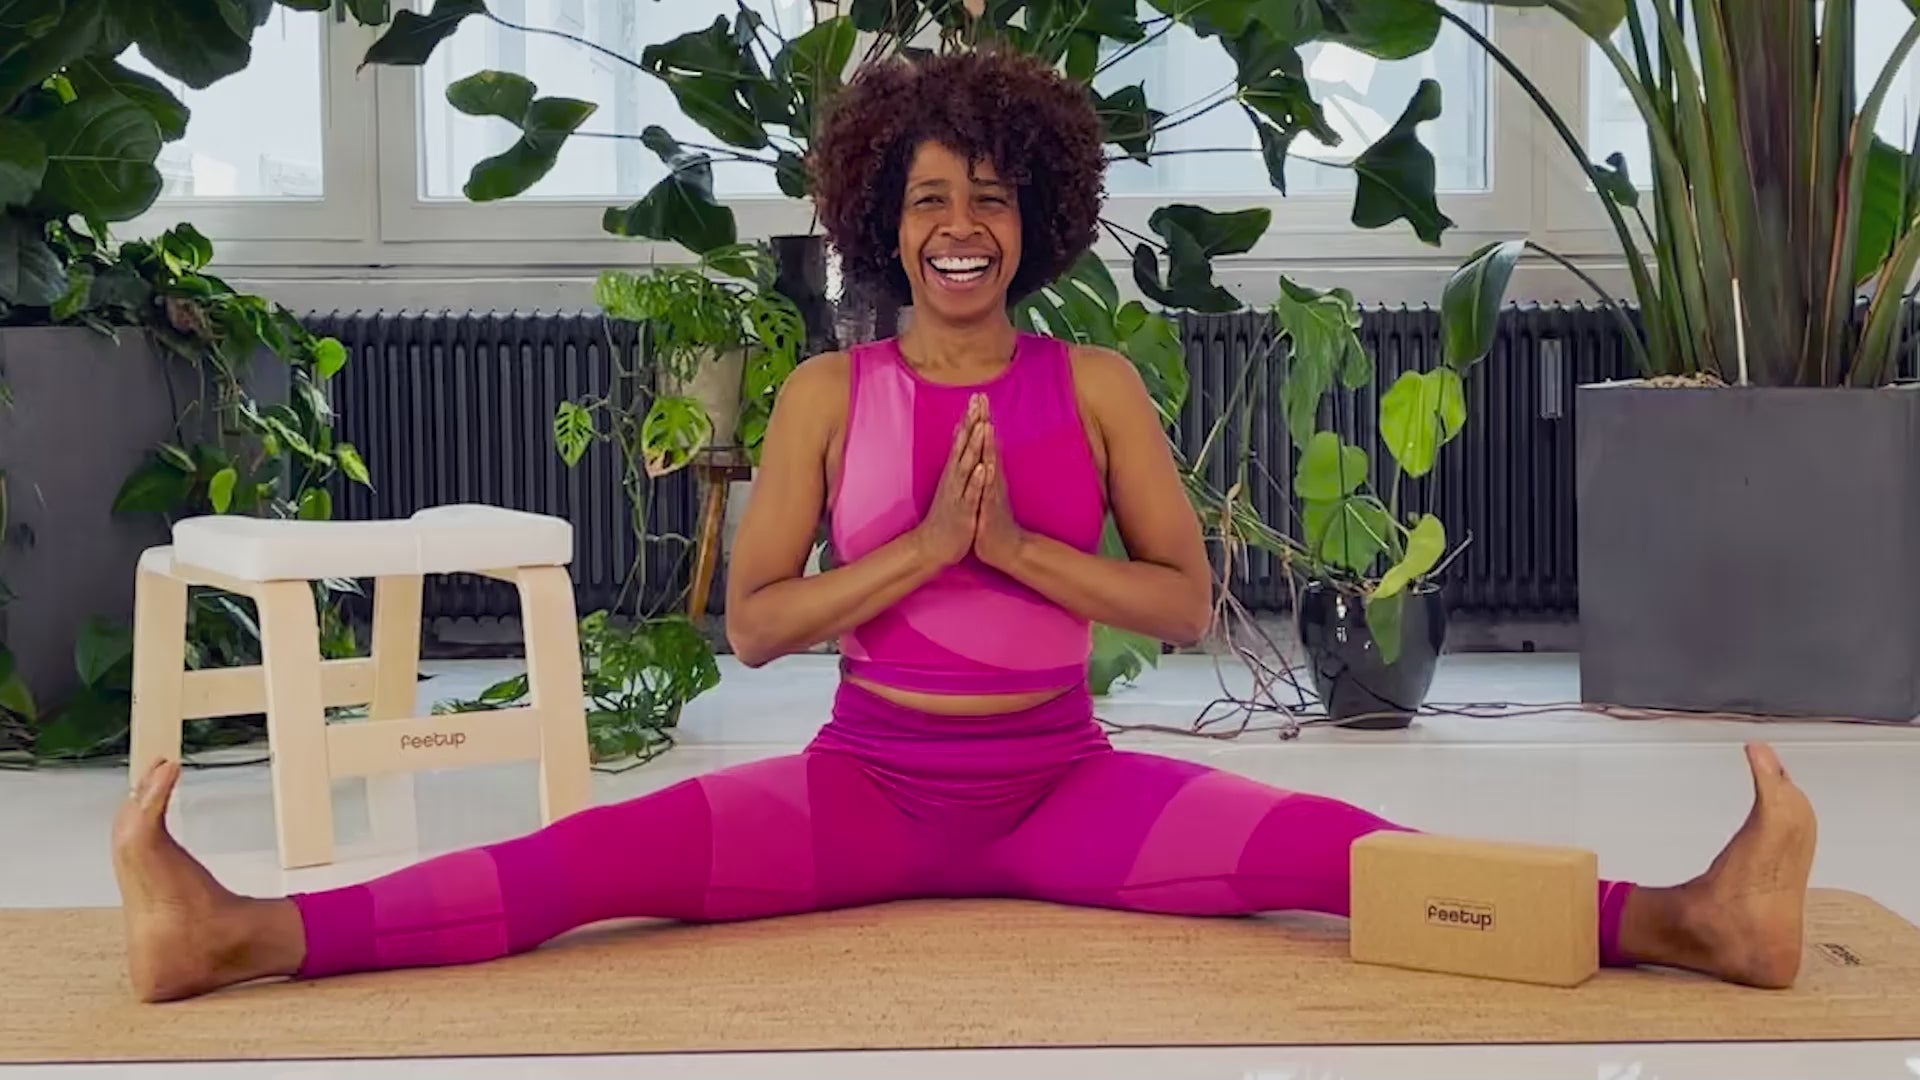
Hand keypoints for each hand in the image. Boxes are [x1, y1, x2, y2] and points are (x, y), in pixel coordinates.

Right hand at [912, 394, 988, 567]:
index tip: (978, 396)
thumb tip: (958, 436)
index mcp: (954, 472)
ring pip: (966, 466)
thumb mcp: (951, 483)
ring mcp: (957, 493)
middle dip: (971, 423)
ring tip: (981, 427)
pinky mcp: (962, 511)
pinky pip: (970, 494)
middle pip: (963, 446)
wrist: (933, 546)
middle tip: (978, 401)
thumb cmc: (947, 514)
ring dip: (973, 447)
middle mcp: (954, 478)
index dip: (970, 418)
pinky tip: (981, 468)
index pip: (963, 440)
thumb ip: (956, 459)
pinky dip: (975, 480)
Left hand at [972, 406, 1026, 570]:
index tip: (977, 395)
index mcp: (989, 473)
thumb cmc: (991, 518)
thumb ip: (985, 468)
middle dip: (985, 422)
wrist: (1004, 548)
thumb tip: (982, 448)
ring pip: (991, 465)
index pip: (985, 441)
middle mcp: (993, 479)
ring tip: (987, 425)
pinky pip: (989, 492)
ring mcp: (993, 493)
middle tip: (982, 398)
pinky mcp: (991, 510)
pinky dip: (988, 479)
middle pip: (989, 445)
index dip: (981, 418)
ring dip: (989, 445)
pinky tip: (988, 466)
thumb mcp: (986, 489)